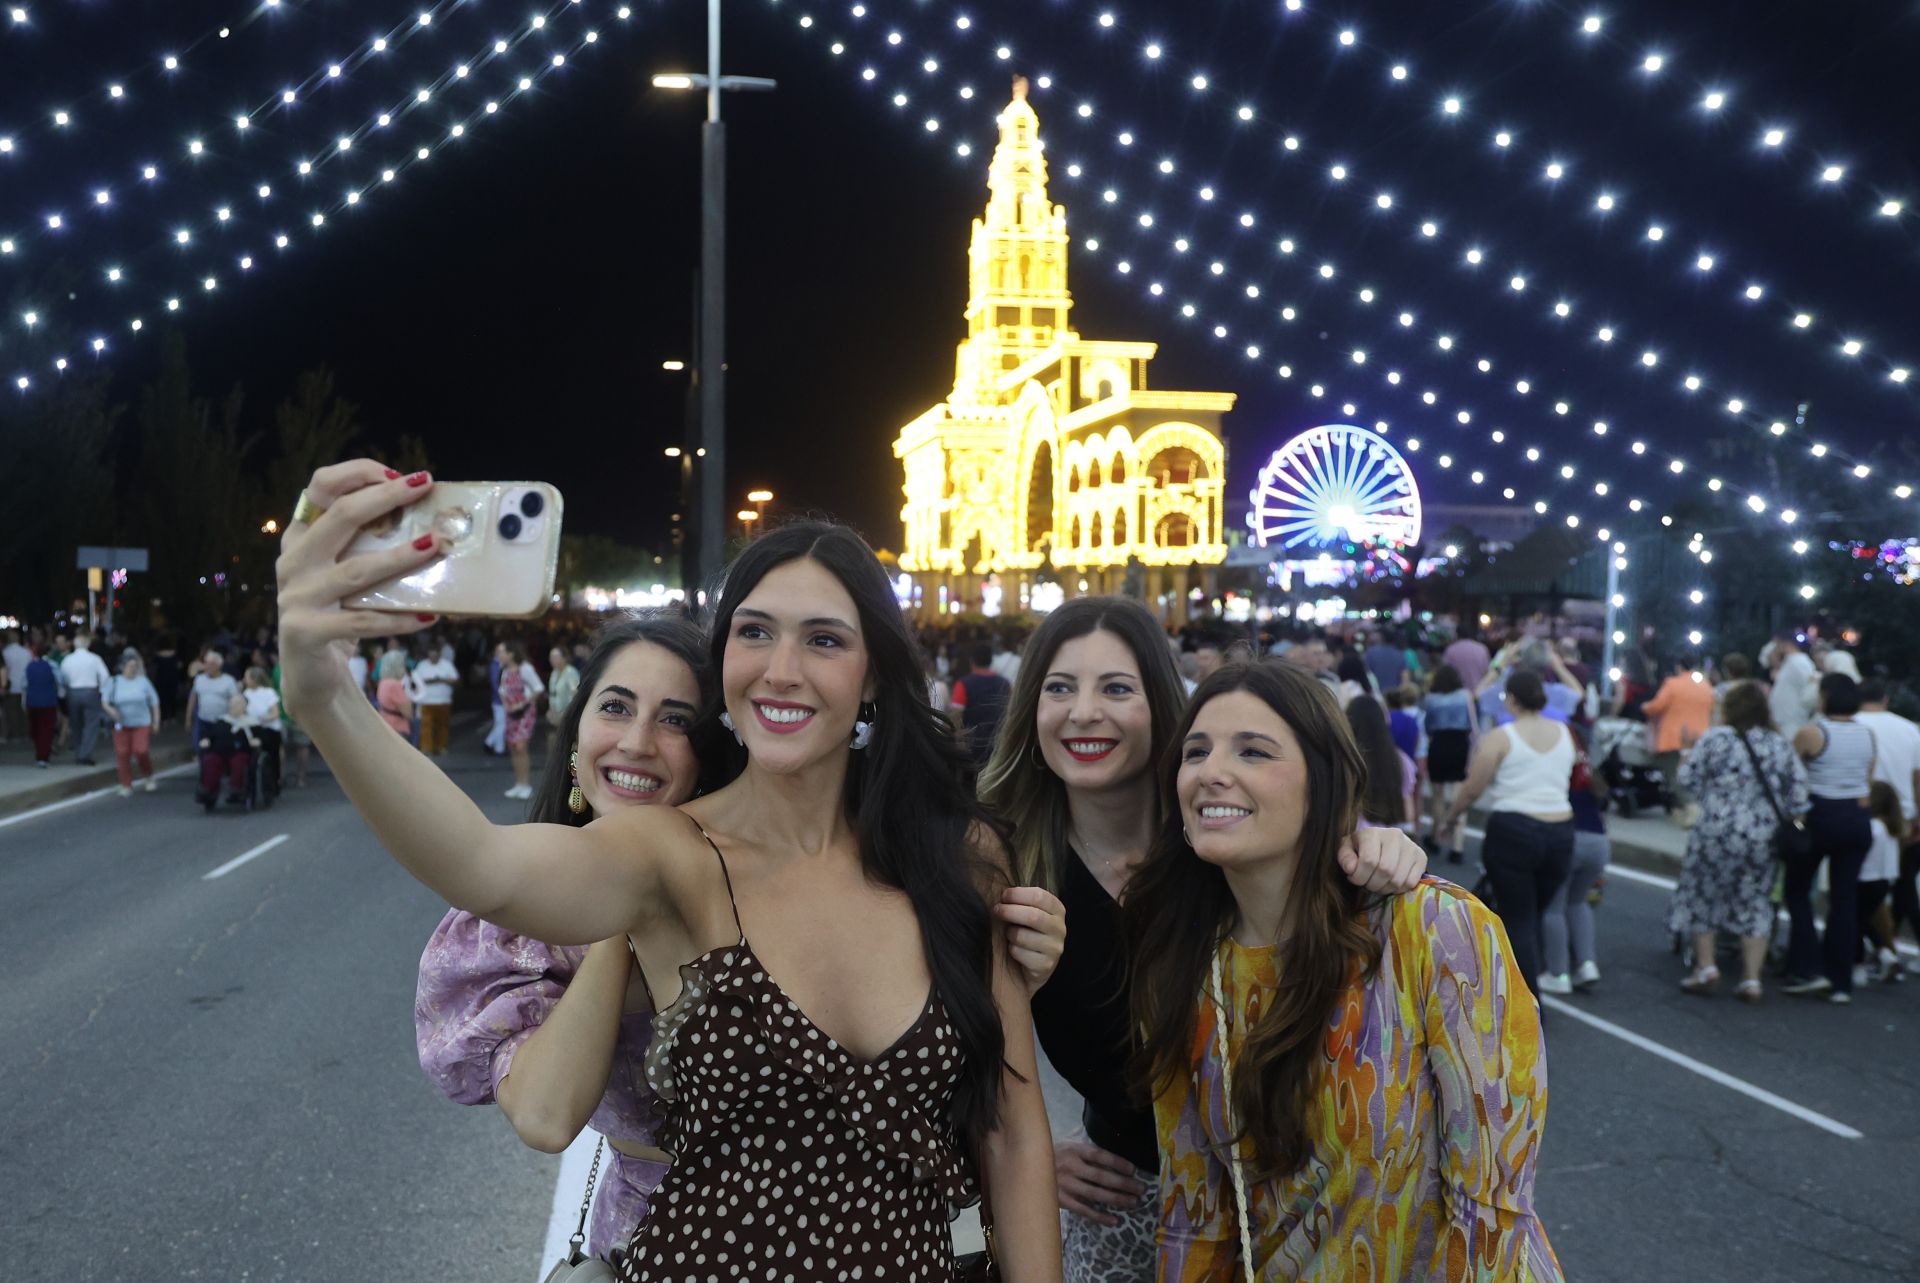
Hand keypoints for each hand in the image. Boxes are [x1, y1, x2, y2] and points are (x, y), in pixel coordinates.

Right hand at [276, 461, 443, 715]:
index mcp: (301, 538)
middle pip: (339, 516)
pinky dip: (399, 619)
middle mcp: (293, 561)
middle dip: (385, 496)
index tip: (400, 475)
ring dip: (401, 556)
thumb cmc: (338, 614)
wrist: (310, 673)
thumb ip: (367, 547)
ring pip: (357, 569)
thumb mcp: (345, 573)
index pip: (319, 488)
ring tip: (436, 545)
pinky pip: (361, 621)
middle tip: (424, 485)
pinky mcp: (306, 631)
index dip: (357, 473)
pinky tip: (430, 616)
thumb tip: (429, 524)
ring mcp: (296, 596)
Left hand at [993, 886, 1065, 996]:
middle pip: (1033, 916)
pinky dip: (1012, 950)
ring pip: (1022, 936)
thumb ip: (1021, 900)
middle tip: (996, 910)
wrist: (1032, 965)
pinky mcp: (1046, 966)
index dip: (1017, 894)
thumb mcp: (1028, 911)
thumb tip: (1001, 891)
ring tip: (1009, 934)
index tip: (1003, 896)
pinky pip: (1020, 954)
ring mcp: (1055, 948)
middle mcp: (1060, 928)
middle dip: (1009, 911)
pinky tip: (1015, 950)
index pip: (1039, 896)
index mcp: (1057, 910)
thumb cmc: (1026, 930)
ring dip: (1009, 934)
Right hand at [1055, 1140, 1147, 1225]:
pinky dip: (1100, 1216)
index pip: (1099, 1155)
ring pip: (1096, 1194)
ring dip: (1117, 1199)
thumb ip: (1087, 1153)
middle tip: (1141, 1189)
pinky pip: (1084, 1210)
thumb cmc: (1054, 1157)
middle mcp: (1070, 1166)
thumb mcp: (1068, 1147)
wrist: (1026, 1168)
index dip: (1117, 1162)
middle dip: (1123, 1183)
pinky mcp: (1062, 1201)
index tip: (1133, 1170)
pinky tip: (1115, 1220)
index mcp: (1074, 1150)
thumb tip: (1115, 1162)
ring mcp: (1065, 1185)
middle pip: (1101, 1176)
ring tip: (1133, 1202)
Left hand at [1338, 826, 1427, 893]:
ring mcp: (1411, 846)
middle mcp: (1395, 835)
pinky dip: (1399, 889)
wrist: (1381, 843)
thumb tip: (1351, 869)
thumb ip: (1344, 857)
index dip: (1359, 876)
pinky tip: (1390, 883)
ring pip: (1398, 879)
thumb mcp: (1347, 849)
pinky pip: (1411, 883)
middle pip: (1386, 871)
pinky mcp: (1422, 857)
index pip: (1369, 860)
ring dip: (1385, 889)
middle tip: (1367, 884)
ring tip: (1378, 884)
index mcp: (1373, 832)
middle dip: (1372, 885)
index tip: (1354, 879)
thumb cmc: (1360, 848)